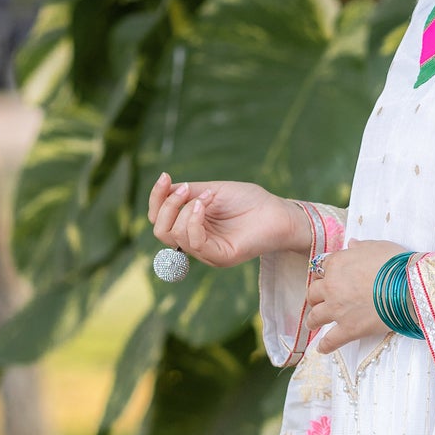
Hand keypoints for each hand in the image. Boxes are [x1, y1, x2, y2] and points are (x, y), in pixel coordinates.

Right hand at [148, 176, 308, 267]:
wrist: (278, 212)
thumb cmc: (249, 201)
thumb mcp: (212, 191)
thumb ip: (187, 193)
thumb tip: (164, 187)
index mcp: (192, 226)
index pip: (160, 219)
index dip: (156, 198)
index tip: (164, 176)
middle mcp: (196, 241)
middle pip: (160, 231)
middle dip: (165, 205)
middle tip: (185, 189)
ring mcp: (207, 252)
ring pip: (173, 236)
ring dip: (182, 210)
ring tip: (204, 197)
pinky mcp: (219, 257)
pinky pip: (193, 243)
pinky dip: (192, 221)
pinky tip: (202, 205)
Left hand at [309, 241, 405, 351]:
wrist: (409, 286)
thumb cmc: (396, 264)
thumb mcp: (378, 247)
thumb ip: (360, 247)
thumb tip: (351, 243)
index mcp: (337, 264)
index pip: (323, 268)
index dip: (326, 274)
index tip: (329, 279)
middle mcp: (331, 286)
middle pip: (314, 293)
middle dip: (315, 297)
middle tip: (318, 302)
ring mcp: (337, 309)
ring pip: (315, 316)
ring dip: (313, 320)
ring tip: (313, 324)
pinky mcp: (348, 329)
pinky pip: (330, 340)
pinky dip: (325, 345)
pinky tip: (321, 348)